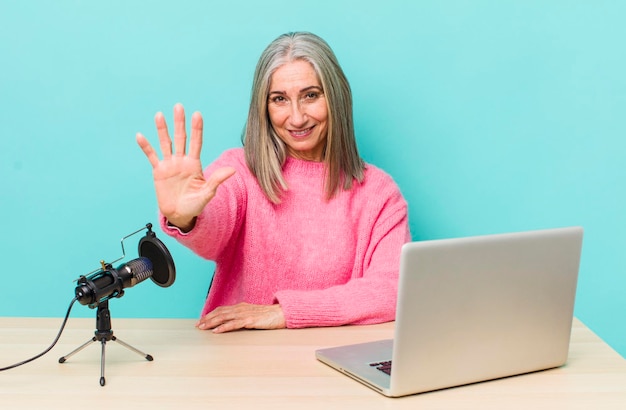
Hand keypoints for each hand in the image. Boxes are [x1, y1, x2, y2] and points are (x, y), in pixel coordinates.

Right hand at [136, 103, 235, 230]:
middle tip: (179, 106)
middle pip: (181, 138)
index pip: (196, 142)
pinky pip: (151, 156)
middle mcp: (182, 161)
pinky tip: (140, 136)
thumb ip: (217, 180)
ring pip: (166, 143)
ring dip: (162, 130)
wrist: (180, 215)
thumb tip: (232, 170)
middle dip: (180, 123)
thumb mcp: (207, 193)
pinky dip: (146, 147)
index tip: (197, 114)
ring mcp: (170, 164)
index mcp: (195, 164)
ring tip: (159, 115)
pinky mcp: (158, 171)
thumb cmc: (195, 204)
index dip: (196, 129)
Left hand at [196, 303, 285, 332]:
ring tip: (203, 328)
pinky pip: (234, 324)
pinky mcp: (249, 320)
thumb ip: (242, 317)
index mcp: (240, 307)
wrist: (281, 314)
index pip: (221, 309)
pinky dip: (223, 327)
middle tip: (197, 326)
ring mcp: (244, 314)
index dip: (210, 315)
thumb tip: (233, 322)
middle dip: (207, 319)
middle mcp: (240, 308)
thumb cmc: (268, 316)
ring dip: (211, 322)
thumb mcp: (252, 315)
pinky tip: (216, 331)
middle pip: (220, 312)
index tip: (201, 320)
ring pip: (224, 317)